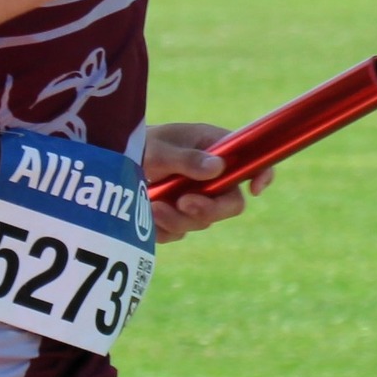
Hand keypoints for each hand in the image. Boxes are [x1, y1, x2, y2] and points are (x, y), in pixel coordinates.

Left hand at [142, 122, 275, 243]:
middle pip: (231, 204)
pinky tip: (147, 212)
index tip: (254, 189)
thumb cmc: (141, 144)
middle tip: (184, 203)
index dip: (262, 175)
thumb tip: (218, 168)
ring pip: (202, 222)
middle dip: (210, 209)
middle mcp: (212, 177)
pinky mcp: (178, 217)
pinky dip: (163, 228)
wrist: (113, 160)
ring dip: (178, 218)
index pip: (251, 162)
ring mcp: (197, 199)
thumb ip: (186, 158)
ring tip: (153, 206)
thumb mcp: (160, 147)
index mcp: (215, 149)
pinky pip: (179, 232)